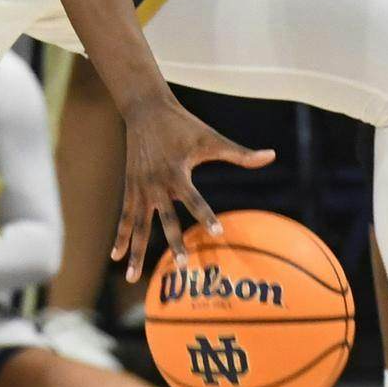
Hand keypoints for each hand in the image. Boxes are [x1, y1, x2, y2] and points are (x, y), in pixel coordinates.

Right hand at [110, 96, 274, 281]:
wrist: (145, 109)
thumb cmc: (183, 124)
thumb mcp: (211, 138)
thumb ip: (240, 153)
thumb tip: (272, 155)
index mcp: (177, 171)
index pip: (195, 199)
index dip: (206, 215)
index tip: (218, 233)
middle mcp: (156, 184)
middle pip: (166, 219)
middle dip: (175, 243)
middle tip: (184, 265)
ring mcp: (140, 188)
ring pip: (138, 225)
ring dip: (135, 251)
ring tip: (130, 277)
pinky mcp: (130, 188)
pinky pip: (125, 216)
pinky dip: (121, 236)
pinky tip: (116, 257)